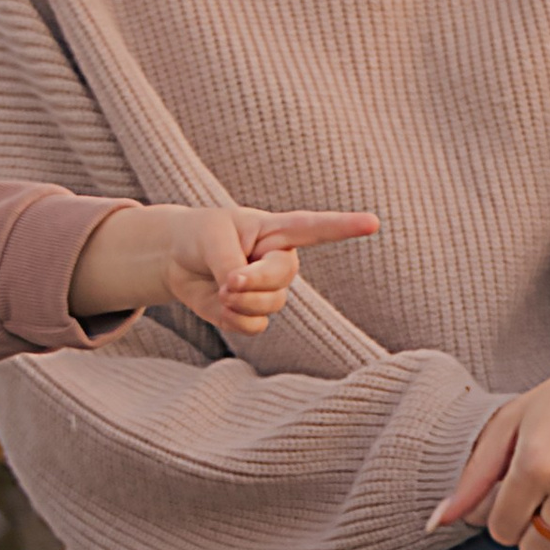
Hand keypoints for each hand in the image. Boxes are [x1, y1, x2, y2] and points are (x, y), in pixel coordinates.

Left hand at [70, 202, 380, 335]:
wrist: (177, 259)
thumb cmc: (201, 235)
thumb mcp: (212, 237)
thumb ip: (230, 261)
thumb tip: (238, 290)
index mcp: (278, 231)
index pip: (316, 228)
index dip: (345, 226)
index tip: (373, 223)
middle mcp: (281, 261)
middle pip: (282, 278)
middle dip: (252, 282)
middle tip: (227, 279)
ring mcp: (270, 290)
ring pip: (268, 306)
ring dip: (238, 301)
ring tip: (220, 286)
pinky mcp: (254, 313)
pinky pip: (254, 326)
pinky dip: (232, 319)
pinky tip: (221, 304)